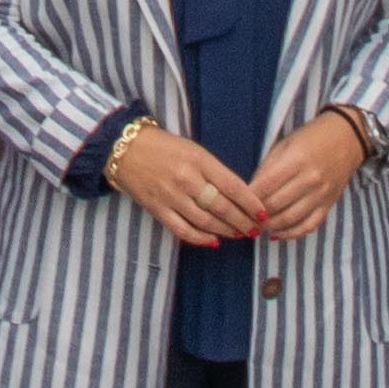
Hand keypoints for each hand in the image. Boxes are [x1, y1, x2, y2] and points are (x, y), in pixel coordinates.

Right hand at [104, 122, 260, 247]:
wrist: (125, 148)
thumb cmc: (164, 146)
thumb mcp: (194, 150)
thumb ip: (214, 171)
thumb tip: (238, 195)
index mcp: (199, 160)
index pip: (233, 186)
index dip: (251, 203)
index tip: (263, 213)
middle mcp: (187, 179)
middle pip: (222, 207)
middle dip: (243, 221)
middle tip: (255, 229)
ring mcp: (171, 196)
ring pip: (206, 222)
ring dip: (226, 231)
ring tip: (239, 234)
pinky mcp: (157, 209)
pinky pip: (183, 230)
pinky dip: (201, 239)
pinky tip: (214, 241)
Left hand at [245, 115, 368, 242]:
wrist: (348, 137)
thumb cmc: (311, 137)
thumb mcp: (285, 144)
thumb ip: (267, 168)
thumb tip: (250, 192)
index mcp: (296, 160)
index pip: (265, 186)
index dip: (247, 198)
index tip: (235, 204)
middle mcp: (310, 179)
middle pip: (275, 205)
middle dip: (255, 215)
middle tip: (242, 219)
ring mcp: (321, 194)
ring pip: (290, 219)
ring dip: (270, 227)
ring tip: (256, 227)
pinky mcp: (329, 205)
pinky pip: (308, 225)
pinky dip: (291, 234)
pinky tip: (276, 234)